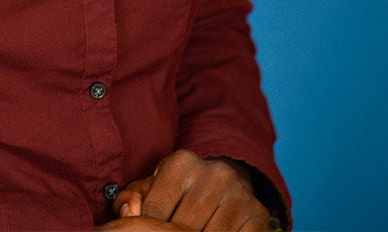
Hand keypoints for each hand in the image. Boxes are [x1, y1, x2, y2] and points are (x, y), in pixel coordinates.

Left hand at [114, 150, 277, 230]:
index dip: (150, 228)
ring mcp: (239, 194)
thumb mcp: (152, 189)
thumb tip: (129, 212)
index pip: (155, 211)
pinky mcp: (257, 214)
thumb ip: (130, 199)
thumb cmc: (180, 191)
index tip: (154, 229)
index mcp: (182, 163)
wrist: (226, 184)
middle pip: (182, 228)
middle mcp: (215, 173)